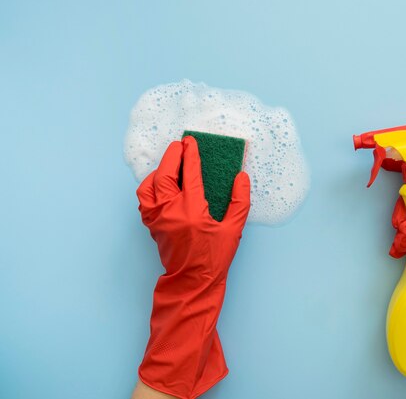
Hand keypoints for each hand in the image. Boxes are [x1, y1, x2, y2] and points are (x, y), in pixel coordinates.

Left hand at [137, 136, 249, 279]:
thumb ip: (240, 202)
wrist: (192, 281)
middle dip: (172, 156)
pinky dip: (150, 187)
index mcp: (192, 210)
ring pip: (149, 185)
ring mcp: (158, 218)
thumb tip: (241, 178)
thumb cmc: (214, 258)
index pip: (189, 173)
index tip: (192, 142)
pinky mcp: (152, 225)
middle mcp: (171, 210)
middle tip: (180, 145)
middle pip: (164, 174)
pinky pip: (144, 199)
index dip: (191, 155)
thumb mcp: (234, 229)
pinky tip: (160, 185)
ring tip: (169, 164)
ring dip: (158, 171)